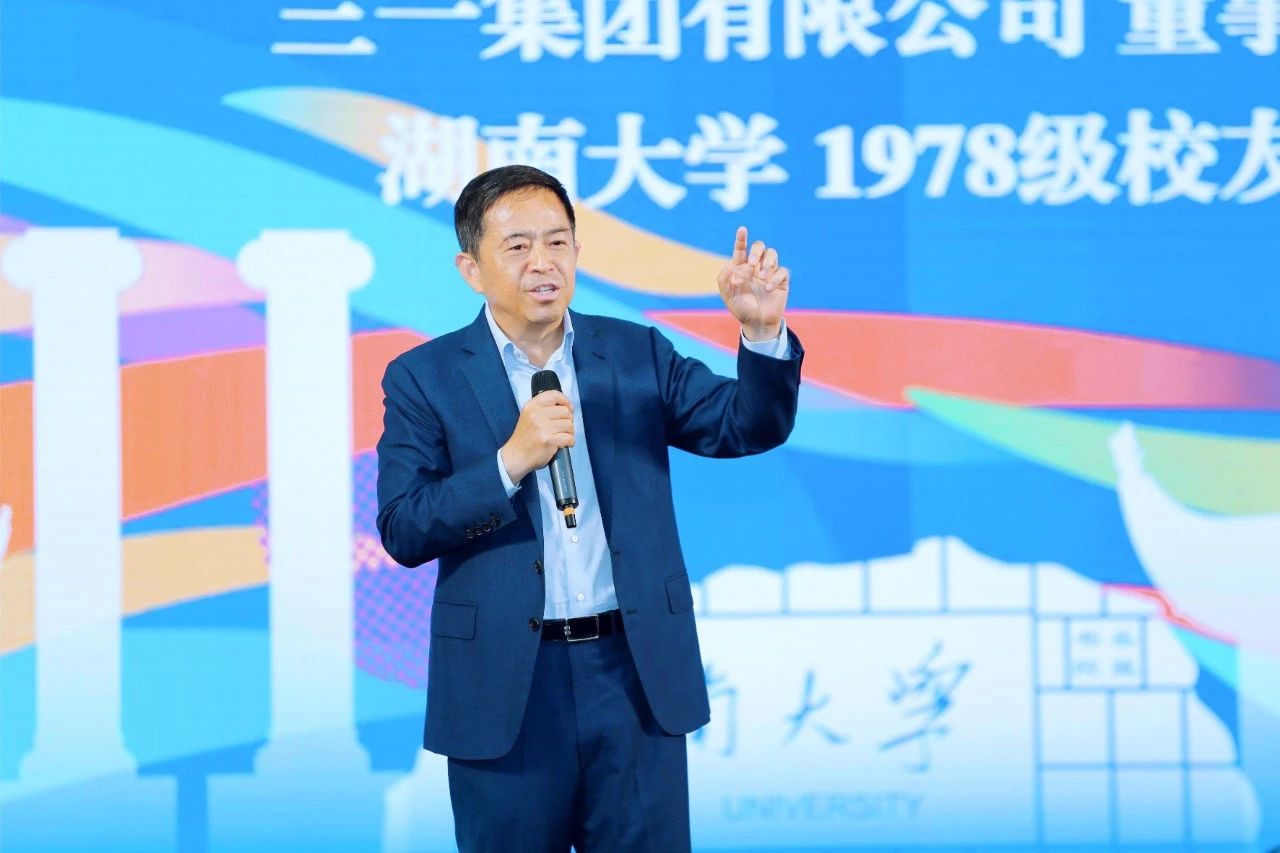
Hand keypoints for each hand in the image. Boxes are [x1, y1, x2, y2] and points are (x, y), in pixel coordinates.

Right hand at [501, 391, 574, 482]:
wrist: (514, 457)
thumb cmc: (524, 439)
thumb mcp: (529, 417)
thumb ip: (544, 410)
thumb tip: (567, 408)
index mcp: (531, 406)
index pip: (554, 395)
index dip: (565, 401)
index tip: (568, 409)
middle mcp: (536, 414)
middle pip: (565, 411)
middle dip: (569, 420)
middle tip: (564, 428)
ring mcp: (542, 427)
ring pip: (569, 425)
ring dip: (570, 432)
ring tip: (562, 437)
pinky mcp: (548, 440)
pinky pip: (568, 438)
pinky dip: (569, 442)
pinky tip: (563, 444)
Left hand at [717, 226, 789, 341]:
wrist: (756, 323)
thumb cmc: (741, 308)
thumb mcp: (728, 296)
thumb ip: (723, 280)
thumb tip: (728, 265)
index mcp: (742, 268)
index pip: (741, 249)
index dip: (741, 238)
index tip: (742, 229)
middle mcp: (756, 267)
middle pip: (760, 247)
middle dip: (756, 251)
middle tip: (752, 264)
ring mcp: (769, 273)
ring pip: (773, 254)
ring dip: (767, 262)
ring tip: (762, 277)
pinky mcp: (781, 281)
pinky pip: (782, 271)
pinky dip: (776, 277)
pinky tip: (769, 289)